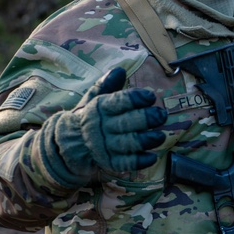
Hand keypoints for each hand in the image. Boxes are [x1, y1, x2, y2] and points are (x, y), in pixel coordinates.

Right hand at [40, 67, 167, 186]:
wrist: (71, 143)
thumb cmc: (91, 117)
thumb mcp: (95, 98)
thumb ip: (108, 85)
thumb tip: (120, 70)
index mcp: (100, 108)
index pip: (118, 102)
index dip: (135, 99)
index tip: (150, 96)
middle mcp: (102, 127)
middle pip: (125, 123)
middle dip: (146, 119)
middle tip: (162, 115)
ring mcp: (105, 146)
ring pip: (127, 144)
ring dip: (145, 140)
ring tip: (160, 136)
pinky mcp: (109, 162)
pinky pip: (124, 163)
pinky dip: (139, 161)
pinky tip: (152, 157)